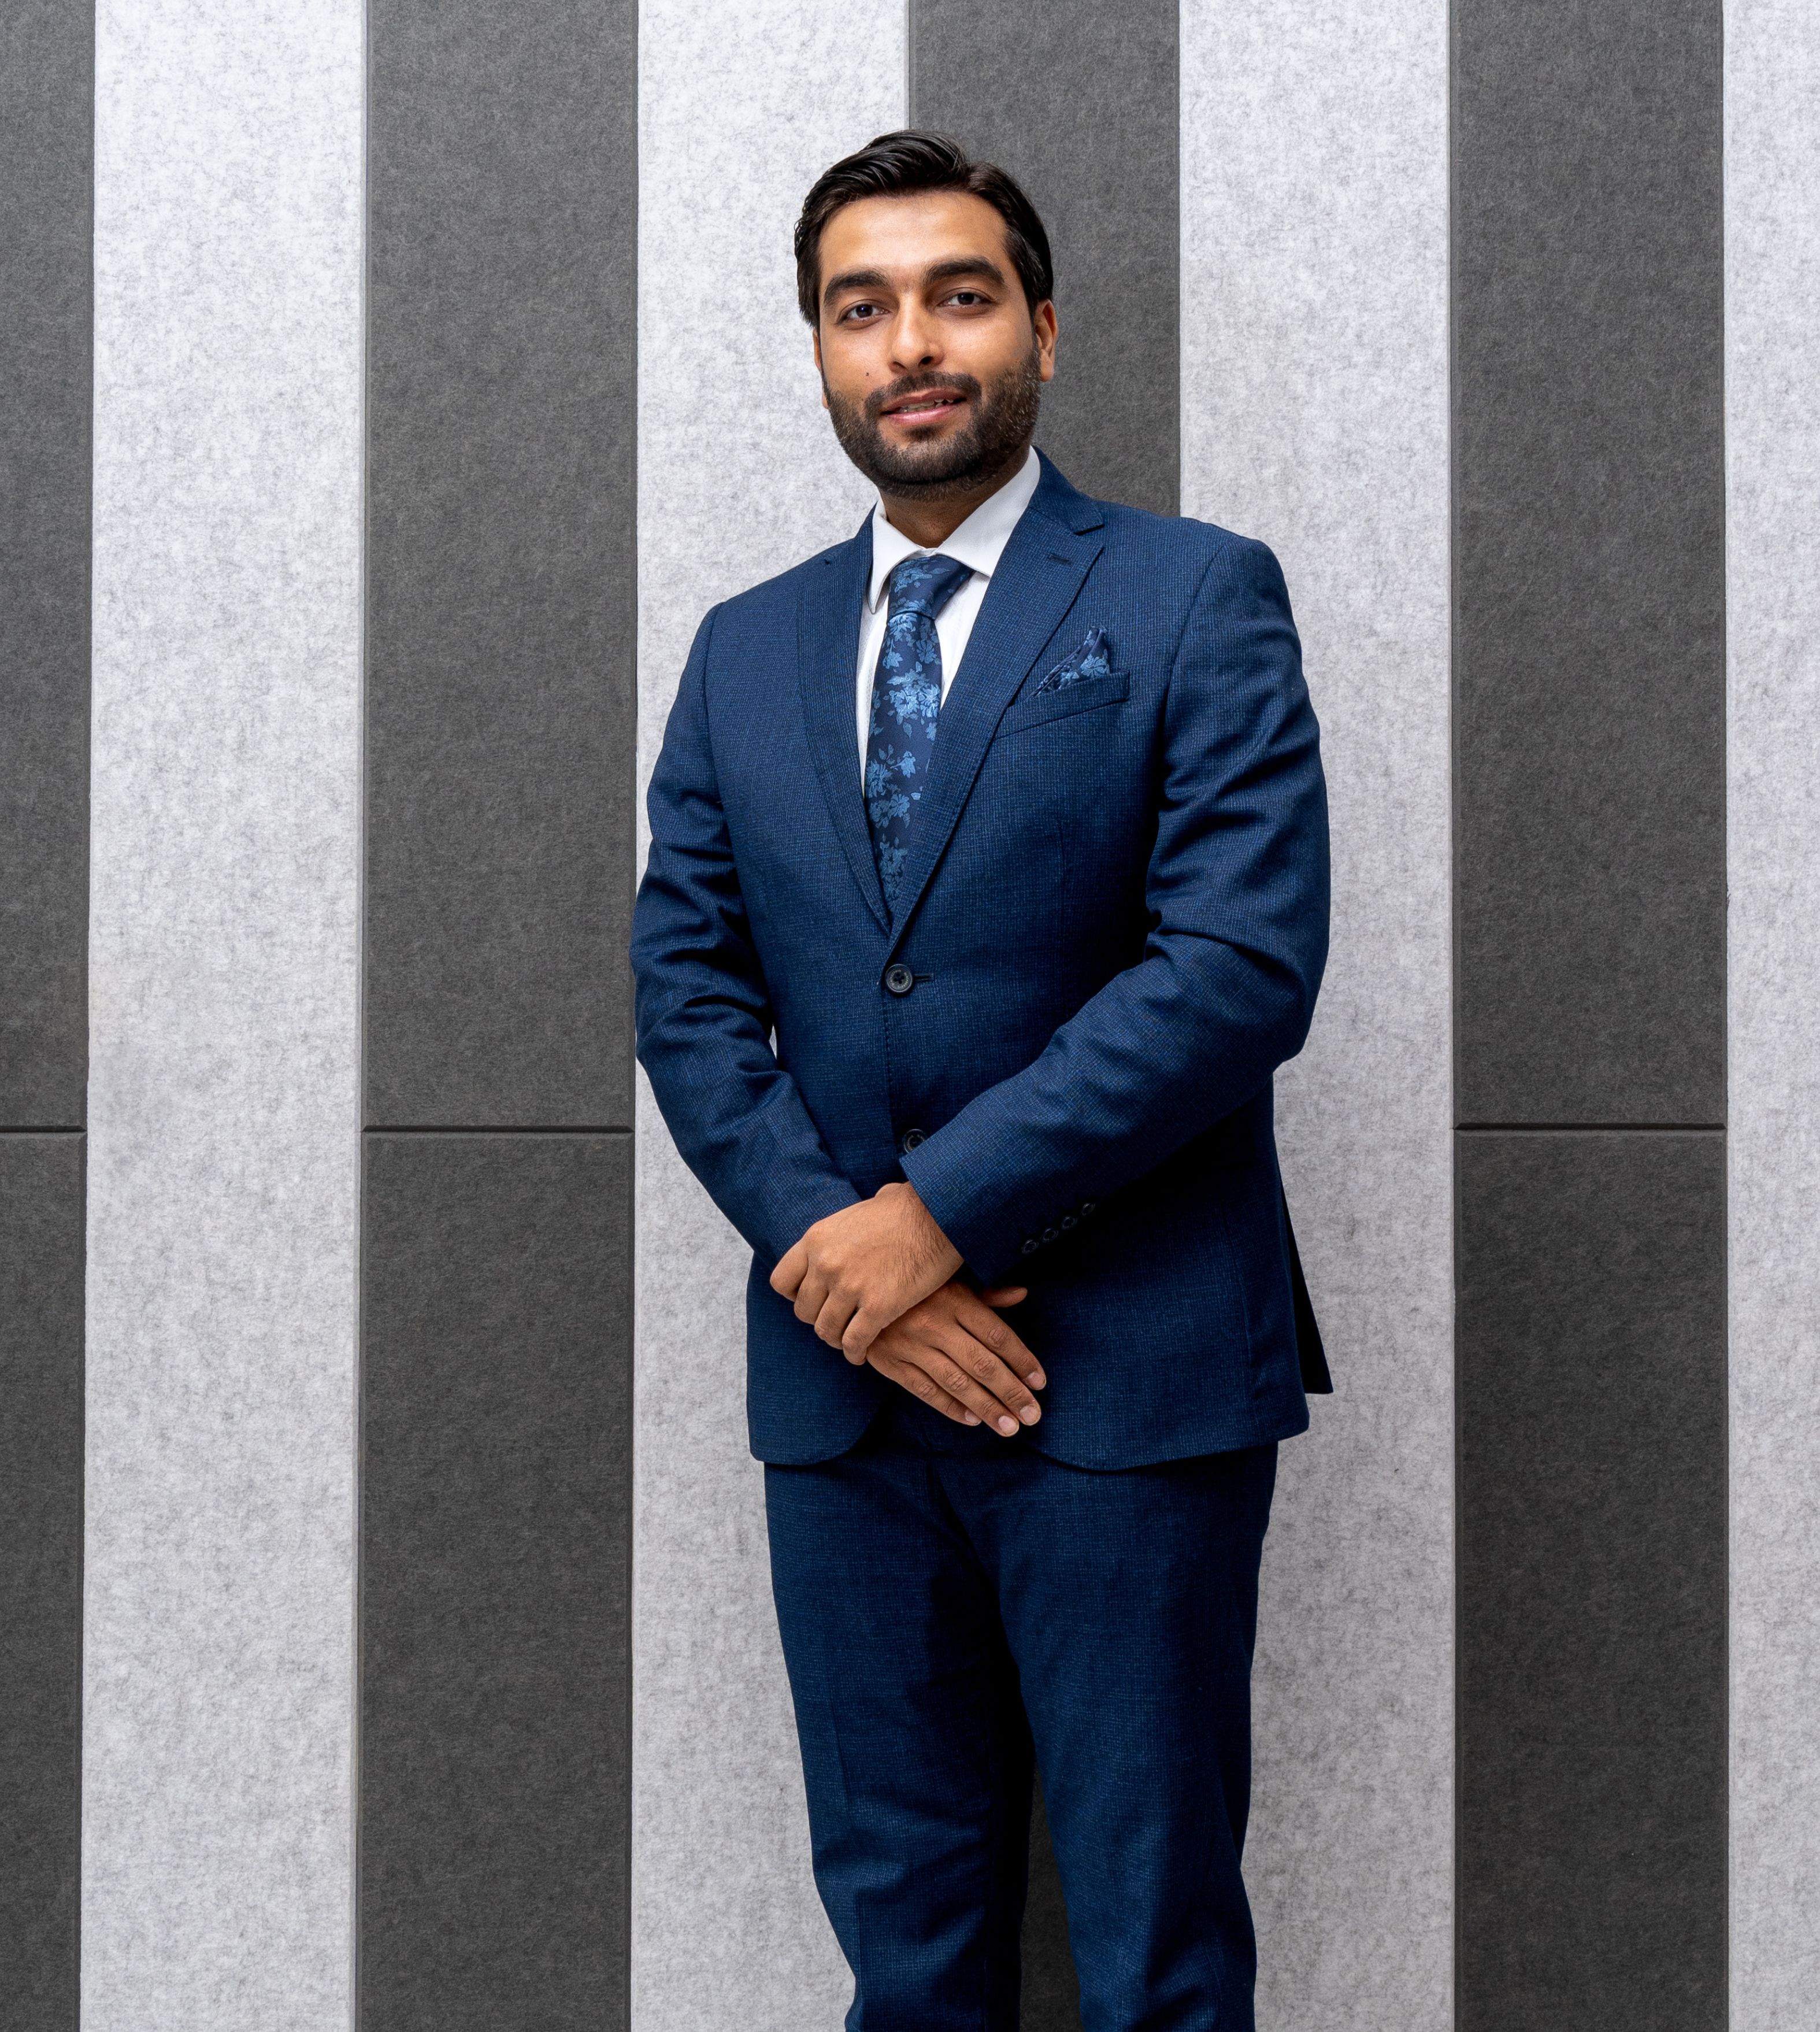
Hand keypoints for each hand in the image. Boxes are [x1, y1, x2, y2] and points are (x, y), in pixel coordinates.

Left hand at [770, 1182, 963, 1360]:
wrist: (940, 1212)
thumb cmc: (907, 1208)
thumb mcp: (859, 1211)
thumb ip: (844, 1230)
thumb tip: (857, 1224)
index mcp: (816, 1239)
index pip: (782, 1282)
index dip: (797, 1295)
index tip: (815, 1299)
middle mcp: (825, 1263)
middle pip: (804, 1312)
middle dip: (820, 1319)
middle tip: (837, 1321)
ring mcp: (849, 1286)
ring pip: (826, 1331)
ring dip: (837, 1339)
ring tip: (849, 1340)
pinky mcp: (878, 1306)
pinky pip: (855, 1342)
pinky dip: (856, 1352)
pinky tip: (863, 1353)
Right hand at [866, 1282, 1044, 1435]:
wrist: (855, 1287)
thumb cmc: (913, 1283)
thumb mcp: (949, 1278)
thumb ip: (986, 1294)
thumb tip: (1022, 1294)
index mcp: (954, 1299)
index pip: (997, 1335)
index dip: (1022, 1360)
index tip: (1040, 1382)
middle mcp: (934, 1324)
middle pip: (982, 1364)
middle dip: (1011, 1393)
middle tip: (1033, 1416)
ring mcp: (911, 1345)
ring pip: (956, 1383)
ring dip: (986, 1408)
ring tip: (1010, 1427)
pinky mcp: (891, 1362)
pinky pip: (925, 1390)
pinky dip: (950, 1407)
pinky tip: (973, 1420)